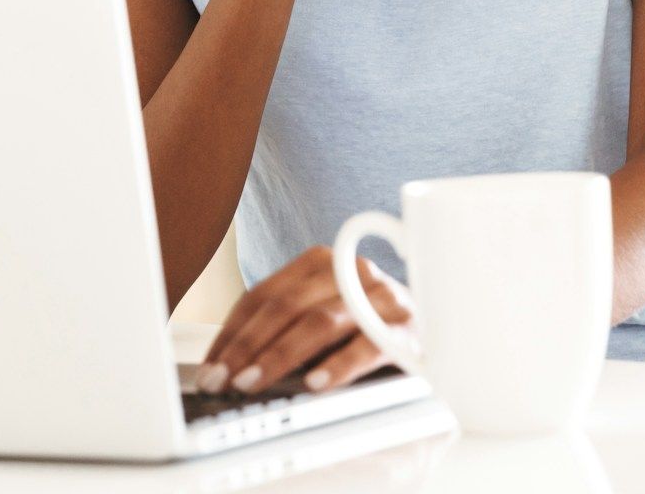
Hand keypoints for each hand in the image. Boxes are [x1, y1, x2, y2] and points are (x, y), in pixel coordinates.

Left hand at [195, 246, 416, 395]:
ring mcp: (378, 296)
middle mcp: (349, 271)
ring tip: (255, 382)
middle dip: (249, 346)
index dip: (233, 332)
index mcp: (320, 261)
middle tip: (225, 379)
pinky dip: (337, 365)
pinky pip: (366, 345)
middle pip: (287, 306)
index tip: (211, 366)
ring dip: (281, 355)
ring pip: (320, 322)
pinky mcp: (404, 327)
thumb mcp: (319, 318)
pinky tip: (314, 384)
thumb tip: (228, 364)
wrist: (433, 325)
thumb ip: (281, 329)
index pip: (264, 295)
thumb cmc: (362, 325)